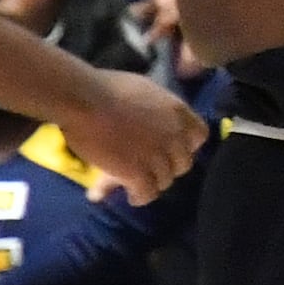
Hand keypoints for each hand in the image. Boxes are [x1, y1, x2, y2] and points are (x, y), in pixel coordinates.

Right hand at [63, 69, 206, 206]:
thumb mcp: (143, 90)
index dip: (186, 146)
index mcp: (177, 111)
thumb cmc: (106, 88)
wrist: (84, 100)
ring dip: (150, 183)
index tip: (171, 149)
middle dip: (167, 168)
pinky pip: (146, 193)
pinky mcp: (137, 172)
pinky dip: (139, 196)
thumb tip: (151, 117)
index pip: (199, 136)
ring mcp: (157, 155)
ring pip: (165, 181)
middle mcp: (173, 134)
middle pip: (183, 163)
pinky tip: (130, 196)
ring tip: (136, 184)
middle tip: (149, 169)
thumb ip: (155, 108)